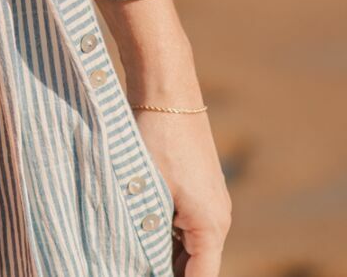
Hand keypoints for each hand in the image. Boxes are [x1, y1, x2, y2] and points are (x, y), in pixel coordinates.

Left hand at [135, 111, 230, 276]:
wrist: (166, 88)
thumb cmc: (156, 139)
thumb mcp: (149, 194)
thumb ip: (150, 238)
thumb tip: (144, 262)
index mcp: (212, 225)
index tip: (142, 276)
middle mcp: (217, 216)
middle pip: (195, 264)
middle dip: (163, 269)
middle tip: (129, 264)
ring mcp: (209, 200)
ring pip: (186, 244)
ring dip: (161, 252)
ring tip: (129, 254)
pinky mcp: (196, 185)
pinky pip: (182, 223)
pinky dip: (162, 232)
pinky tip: (135, 229)